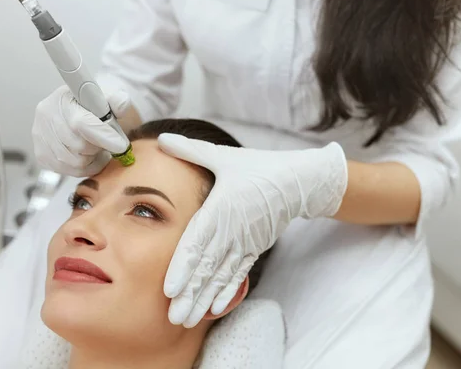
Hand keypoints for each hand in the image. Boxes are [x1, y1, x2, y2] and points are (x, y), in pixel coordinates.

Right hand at [32, 84, 131, 176]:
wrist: (79, 109)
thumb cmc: (96, 103)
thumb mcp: (110, 96)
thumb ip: (118, 99)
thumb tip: (122, 104)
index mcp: (63, 98)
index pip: (81, 123)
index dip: (103, 137)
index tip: (121, 145)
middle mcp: (46, 116)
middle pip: (79, 146)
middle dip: (99, 147)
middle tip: (107, 141)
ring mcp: (40, 137)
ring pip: (75, 162)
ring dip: (93, 158)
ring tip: (98, 147)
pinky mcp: (41, 154)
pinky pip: (69, 171)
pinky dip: (85, 167)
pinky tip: (89, 155)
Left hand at [158, 133, 347, 326]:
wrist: (298, 182)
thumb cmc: (257, 168)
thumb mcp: (224, 157)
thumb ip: (191, 150)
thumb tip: (162, 139)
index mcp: (221, 209)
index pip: (197, 244)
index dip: (183, 268)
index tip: (169, 290)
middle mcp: (232, 231)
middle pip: (207, 268)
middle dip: (190, 294)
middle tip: (173, 318)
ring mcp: (245, 243)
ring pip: (221, 277)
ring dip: (205, 299)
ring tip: (188, 320)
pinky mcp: (254, 249)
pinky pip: (238, 274)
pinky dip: (227, 293)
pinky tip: (215, 311)